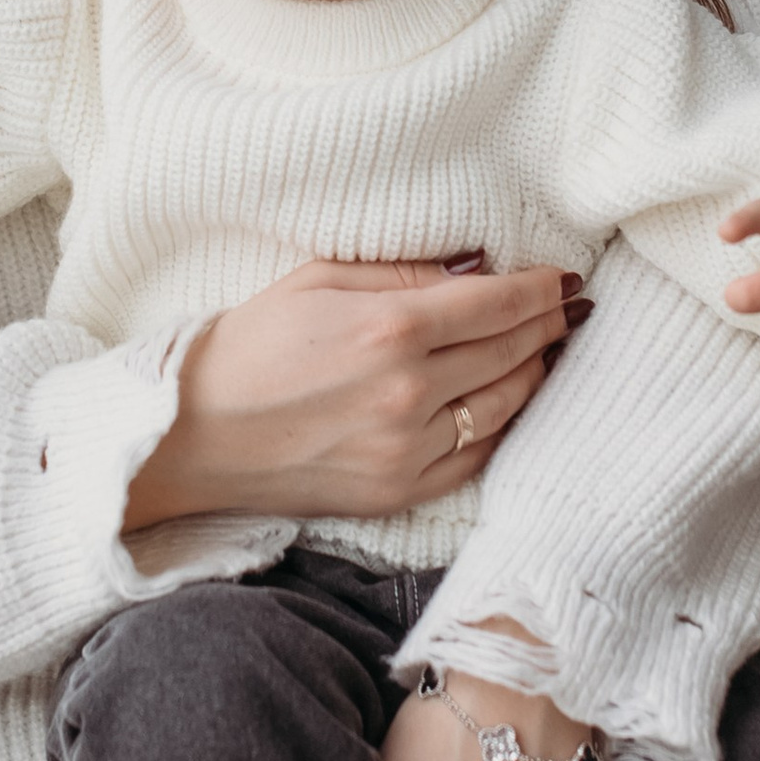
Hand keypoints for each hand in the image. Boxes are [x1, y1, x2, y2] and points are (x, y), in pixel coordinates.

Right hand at [120, 256, 585, 535]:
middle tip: (569, 307)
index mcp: (388, 330)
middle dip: (547, 324)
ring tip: (549, 348)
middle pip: (510, 351)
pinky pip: (476, 455)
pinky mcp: (398, 492)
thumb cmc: (245, 347)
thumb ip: (401, 272)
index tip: (562, 278)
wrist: (190, 436)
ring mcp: (407, 450)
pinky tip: (508, 400)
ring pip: (504, 405)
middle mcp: (408, 392)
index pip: (496, 304)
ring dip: (535, 371)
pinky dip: (502, 424)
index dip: (539, 288)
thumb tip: (473, 268)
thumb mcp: (316, 280)